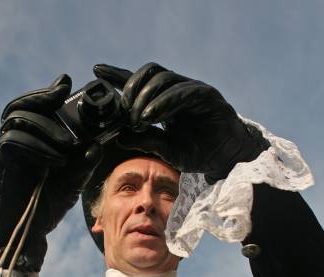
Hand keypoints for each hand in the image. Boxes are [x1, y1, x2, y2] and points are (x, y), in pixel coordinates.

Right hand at [0, 75, 101, 271]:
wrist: (20, 236)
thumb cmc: (43, 209)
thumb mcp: (71, 185)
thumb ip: (82, 165)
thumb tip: (98, 145)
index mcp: (32, 143)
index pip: (34, 108)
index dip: (47, 93)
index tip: (66, 84)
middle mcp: (15, 143)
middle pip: (20, 106)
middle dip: (42, 98)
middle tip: (63, 98)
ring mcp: (4, 153)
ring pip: (15, 119)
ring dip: (44, 126)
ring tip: (67, 144)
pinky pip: (12, 142)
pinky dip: (36, 146)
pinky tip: (55, 160)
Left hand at [93, 62, 268, 180]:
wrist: (225, 158)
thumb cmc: (198, 153)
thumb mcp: (166, 150)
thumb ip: (145, 140)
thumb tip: (118, 136)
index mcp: (165, 100)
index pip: (139, 81)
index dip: (118, 75)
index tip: (97, 71)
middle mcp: (177, 90)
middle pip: (148, 74)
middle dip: (132, 91)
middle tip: (124, 114)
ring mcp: (192, 90)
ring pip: (163, 79)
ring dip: (145, 98)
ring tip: (137, 119)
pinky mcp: (206, 95)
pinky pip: (182, 91)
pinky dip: (164, 102)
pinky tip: (151, 115)